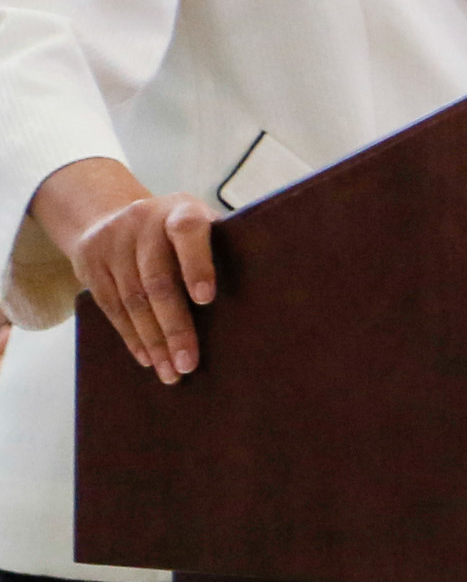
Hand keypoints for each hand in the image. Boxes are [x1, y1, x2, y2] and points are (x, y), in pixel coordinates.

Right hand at [31, 158, 211, 384]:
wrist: (111, 212)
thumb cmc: (178, 229)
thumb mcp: (201, 224)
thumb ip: (223, 249)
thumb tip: (261, 297)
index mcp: (181, 209)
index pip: (188, 232)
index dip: (197, 264)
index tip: (206, 299)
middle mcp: (143, 221)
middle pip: (158, 280)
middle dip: (174, 326)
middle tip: (189, 363)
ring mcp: (113, 241)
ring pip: (133, 299)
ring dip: (153, 341)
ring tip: (171, 371)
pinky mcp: (90, 262)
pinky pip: (111, 307)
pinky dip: (131, 336)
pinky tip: (147, 358)